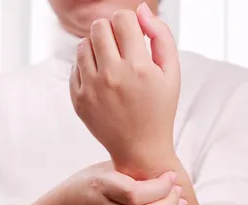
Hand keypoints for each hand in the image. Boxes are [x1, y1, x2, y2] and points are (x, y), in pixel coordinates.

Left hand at [69, 4, 180, 174]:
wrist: (140, 148)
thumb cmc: (159, 108)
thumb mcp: (172, 73)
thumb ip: (161, 35)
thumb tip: (139, 9)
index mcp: (138, 67)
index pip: (122, 19)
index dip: (129, 22)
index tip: (134, 35)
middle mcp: (112, 76)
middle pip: (99, 27)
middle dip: (111, 30)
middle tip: (121, 46)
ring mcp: (91, 89)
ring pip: (83, 45)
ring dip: (97, 46)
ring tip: (111, 61)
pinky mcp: (78, 100)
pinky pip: (75, 67)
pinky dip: (87, 67)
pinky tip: (102, 79)